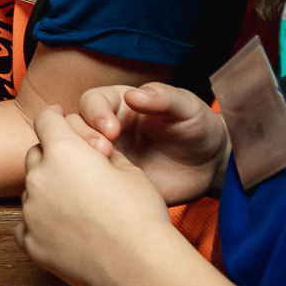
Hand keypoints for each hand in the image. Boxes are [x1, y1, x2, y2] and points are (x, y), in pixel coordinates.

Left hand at [17, 104, 184, 285]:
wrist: (139, 266)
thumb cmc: (141, 215)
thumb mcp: (130, 170)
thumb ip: (102, 153)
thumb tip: (94, 151)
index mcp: (63, 151)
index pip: (46, 120)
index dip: (54, 116)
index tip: (57, 117)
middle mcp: (39, 177)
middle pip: (36, 155)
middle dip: (52, 156)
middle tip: (76, 169)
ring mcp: (31, 211)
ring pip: (32, 191)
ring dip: (48, 191)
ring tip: (79, 208)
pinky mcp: (30, 242)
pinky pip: (26, 225)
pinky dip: (41, 224)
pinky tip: (64, 231)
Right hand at [74, 82, 230, 204]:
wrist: (211, 166)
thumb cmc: (197, 127)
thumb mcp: (186, 107)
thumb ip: (162, 97)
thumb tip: (132, 95)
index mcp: (119, 104)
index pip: (92, 102)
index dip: (96, 113)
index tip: (111, 130)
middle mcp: (106, 128)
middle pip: (75, 126)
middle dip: (83, 137)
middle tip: (104, 151)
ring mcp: (107, 156)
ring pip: (76, 153)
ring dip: (81, 159)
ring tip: (104, 170)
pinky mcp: (112, 181)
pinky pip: (90, 181)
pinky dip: (90, 183)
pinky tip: (109, 190)